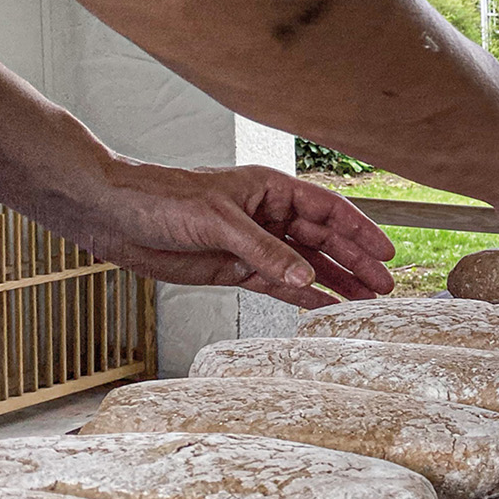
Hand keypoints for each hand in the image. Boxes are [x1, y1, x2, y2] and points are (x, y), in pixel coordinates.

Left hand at [76, 159, 395, 308]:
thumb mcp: (219, 222)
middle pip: (325, 241)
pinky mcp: (236, 269)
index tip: (386, 252)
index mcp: (271, 189)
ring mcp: (254, 244)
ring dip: (337, 283)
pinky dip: (305, 298)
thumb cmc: (161, 199)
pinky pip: (280, 285)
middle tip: (384, 287)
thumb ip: (265, 251)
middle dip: (356, 263)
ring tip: (367, 302)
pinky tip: (328, 309)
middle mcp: (269, 216)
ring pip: (308, 266)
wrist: (113, 216)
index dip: (360, 230)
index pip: (329, 210)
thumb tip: (307, 279)